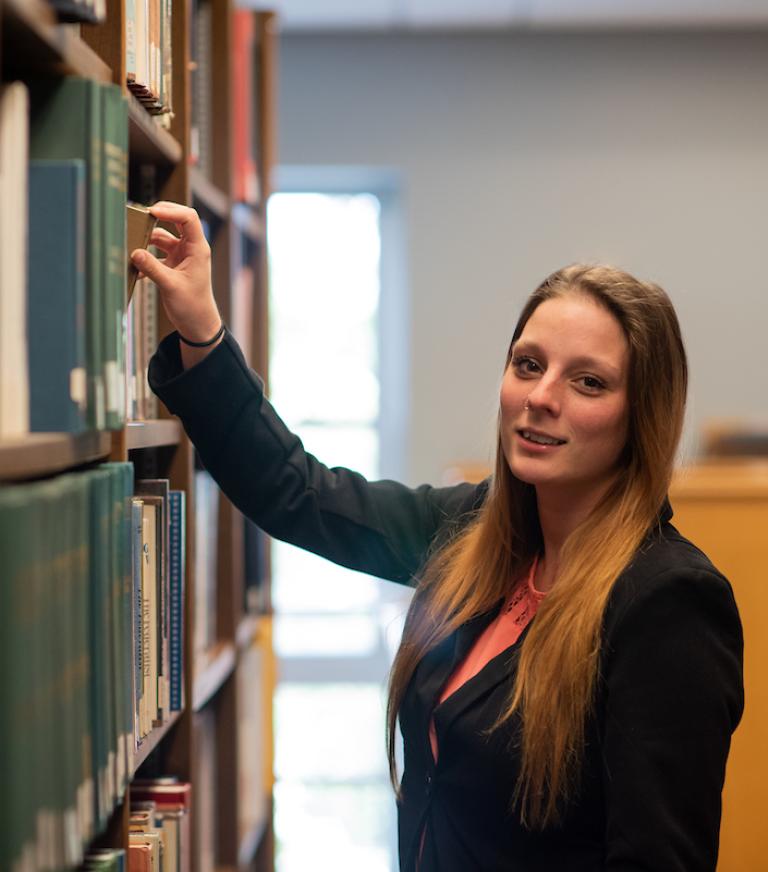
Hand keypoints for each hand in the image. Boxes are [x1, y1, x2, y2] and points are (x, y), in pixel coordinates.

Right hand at [129, 201, 221, 343]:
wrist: (197, 324)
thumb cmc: (193, 306)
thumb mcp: (170, 286)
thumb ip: (152, 268)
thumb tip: (134, 252)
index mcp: (198, 249)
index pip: (188, 218)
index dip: (170, 211)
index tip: (152, 213)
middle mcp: (190, 248)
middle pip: (175, 221)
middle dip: (157, 218)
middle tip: (139, 218)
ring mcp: (181, 256)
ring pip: (161, 237)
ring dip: (147, 240)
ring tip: (132, 243)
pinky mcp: (172, 265)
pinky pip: (156, 253)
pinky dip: (146, 257)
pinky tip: (136, 267)